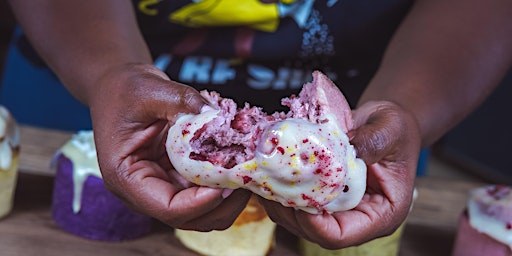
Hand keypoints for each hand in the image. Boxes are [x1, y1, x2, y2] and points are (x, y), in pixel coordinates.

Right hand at [88, 63, 250, 230]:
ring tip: (246, 170)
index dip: (201, 203)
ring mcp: (163, 185)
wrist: (117, 86)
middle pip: (190, 217)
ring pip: (202, 210)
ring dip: (228, 196)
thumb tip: (216, 116)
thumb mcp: (150, 90)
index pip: (167, 208)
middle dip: (222, 204)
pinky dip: (223, 181)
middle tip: (246, 178)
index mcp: (127, 177)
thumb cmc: (124, 90)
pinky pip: (205, 190)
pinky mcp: (178, 176)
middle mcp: (145, 189)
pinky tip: (237, 161)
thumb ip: (182, 101)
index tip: (227, 183)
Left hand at [259, 101, 419, 248]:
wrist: (385, 122)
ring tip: (263, 179)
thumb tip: (348, 148)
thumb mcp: (391, 129)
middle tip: (268, 186)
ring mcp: (338, 208)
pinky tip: (269, 173)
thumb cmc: (396, 128)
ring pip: (298, 220)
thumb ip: (373, 141)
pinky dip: (280, 190)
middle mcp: (356, 217)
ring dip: (278, 202)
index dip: (312, 224)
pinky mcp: (323, 195)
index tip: (294, 199)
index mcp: (381, 214)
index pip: (339, 235)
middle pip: (312, 231)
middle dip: (287, 212)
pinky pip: (297, 202)